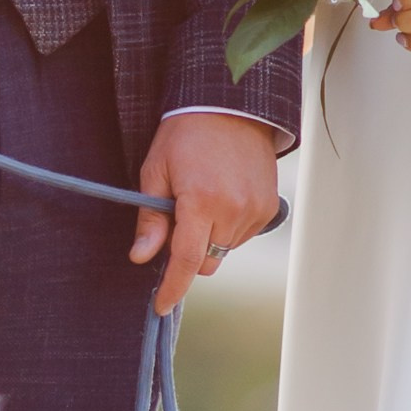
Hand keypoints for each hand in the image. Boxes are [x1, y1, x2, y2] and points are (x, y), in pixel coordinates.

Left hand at [131, 112, 281, 316]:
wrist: (230, 105)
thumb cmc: (185, 134)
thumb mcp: (156, 171)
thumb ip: (151, 219)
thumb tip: (141, 256)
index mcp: (202, 201)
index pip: (187, 260)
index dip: (172, 288)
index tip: (160, 305)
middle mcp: (234, 210)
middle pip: (206, 262)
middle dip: (189, 254)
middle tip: (178, 220)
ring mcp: (256, 210)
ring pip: (224, 251)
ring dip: (209, 239)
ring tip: (202, 199)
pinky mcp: (269, 207)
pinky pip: (243, 236)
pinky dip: (228, 228)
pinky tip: (222, 197)